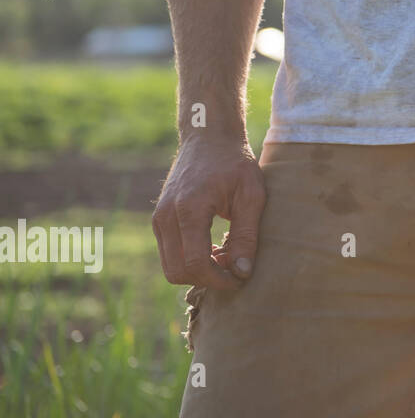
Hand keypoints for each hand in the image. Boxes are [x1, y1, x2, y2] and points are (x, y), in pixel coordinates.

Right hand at [153, 133, 266, 288]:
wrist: (209, 138)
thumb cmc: (235, 163)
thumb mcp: (252, 195)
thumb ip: (247, 235)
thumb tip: (242, 272)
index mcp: (189, 209)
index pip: (196, 263)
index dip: (218, 279)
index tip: (240, 278)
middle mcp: (166, 216)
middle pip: (178, 271)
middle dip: (207, 279)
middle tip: (234, 269)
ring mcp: (159, 219)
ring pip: (170, 267)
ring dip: (198, 271)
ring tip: (227, 256)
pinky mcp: (159, 220)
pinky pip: (169, 254)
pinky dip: (190, 260)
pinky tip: (215, 248)